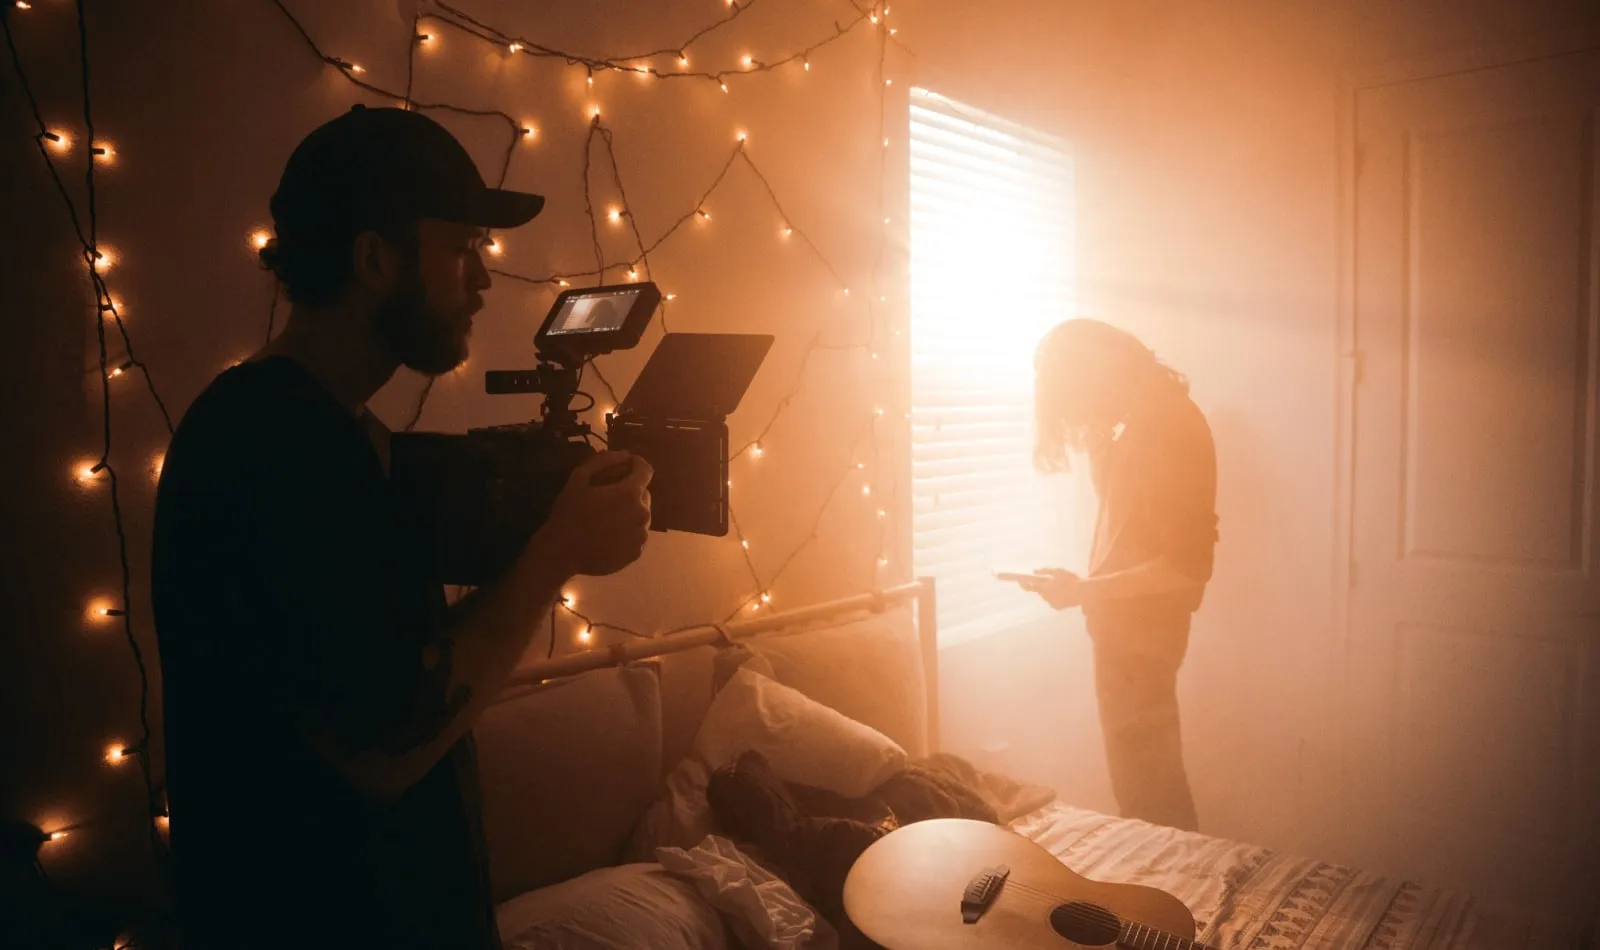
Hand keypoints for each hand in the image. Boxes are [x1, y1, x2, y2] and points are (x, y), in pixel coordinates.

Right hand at [531, 451, 653, 577]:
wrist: (562, 553)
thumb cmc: (569, 513)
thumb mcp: (578, 479)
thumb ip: (603, 461)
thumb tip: (625, 454)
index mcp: (630, 494)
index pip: (646, 470)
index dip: (637, 464)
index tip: (628, 464)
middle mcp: (642, 514)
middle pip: (644, 494)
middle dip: (630, 491)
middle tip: (610, 496)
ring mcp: (641, 535)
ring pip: (641, 515)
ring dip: (630, 512)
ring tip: (608, 518)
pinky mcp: (637, 552)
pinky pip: (637, 535)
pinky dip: (629, 531)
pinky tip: (610, 534)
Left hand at [1021, 568, 1082, 610]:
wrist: (1083, 593)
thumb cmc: (1070, 580)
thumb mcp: (1058, 571)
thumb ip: (1045, 571)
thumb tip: (1034, 571)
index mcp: (1044, 587)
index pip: (1030, 586)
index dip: (1024, 583)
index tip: (1020, 581)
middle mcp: (1046, 596)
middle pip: (1039, 591)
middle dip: (1041, 587)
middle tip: (1047, 582)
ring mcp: (1051, 603)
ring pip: (1046, 596)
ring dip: (1049, 592)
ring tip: (1059, 587)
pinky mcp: (1057, 607)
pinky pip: (1053, 601)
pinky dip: (1055, 597)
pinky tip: (1062, 593)